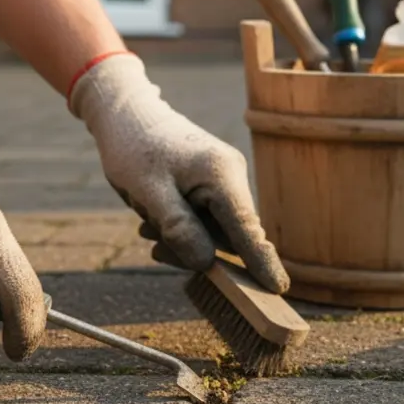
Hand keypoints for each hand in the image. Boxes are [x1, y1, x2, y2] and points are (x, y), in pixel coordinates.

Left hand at [69, 53, 288, 293]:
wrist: (125, 114)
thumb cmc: (134, 148)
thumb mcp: (149, 192)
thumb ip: (179, 229)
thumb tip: (205, 263)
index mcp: (222, 175)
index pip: (247, 228)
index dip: (261, 261)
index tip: (278, 288)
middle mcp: (231, 176)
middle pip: (227, 236)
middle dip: (193, 248)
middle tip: (152, 242)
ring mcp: (224, 181)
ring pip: (213, 231)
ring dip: (182, 237)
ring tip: (147, 222)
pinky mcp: (212, 185)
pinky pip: (204, 219)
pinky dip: (181, 226)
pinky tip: (154, 218)